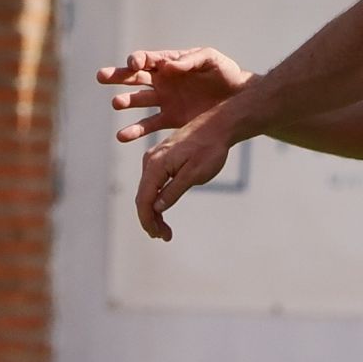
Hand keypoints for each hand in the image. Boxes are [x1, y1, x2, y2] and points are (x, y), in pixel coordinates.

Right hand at [97, 48, 252, 143]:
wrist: (238, 98)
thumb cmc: (225, 72)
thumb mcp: (211, 59)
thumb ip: (191, 60)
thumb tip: (169, 66)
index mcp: (169, 63)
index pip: (148, 59)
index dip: (138, 60)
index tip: (134, 64)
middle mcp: (161, 81)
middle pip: (134, 78)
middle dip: (118, 76)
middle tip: (101, 76)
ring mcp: (163, 101)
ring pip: (138, 101)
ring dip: (125, 101)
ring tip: (117, 103)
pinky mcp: (169, 119)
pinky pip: (148, 125)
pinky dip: (134, 131)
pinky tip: (122, 136)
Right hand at [134, 111, 234, 241]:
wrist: (219, 125)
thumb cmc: (210, 149)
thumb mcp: (195, 174)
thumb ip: (174, 191)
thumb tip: (156, 208)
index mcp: (156, 164)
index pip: (144, 199)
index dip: (148, 220)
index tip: (158, 235)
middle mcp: (151, 160)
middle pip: (143, 196)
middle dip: (151, 219)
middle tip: (164, 236)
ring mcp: (155, 158)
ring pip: (148, 190)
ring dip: (154, 210)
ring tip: (165, 229)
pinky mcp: (163, 157)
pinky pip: (154, 181)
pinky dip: (157, 197)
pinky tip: (164, 209)